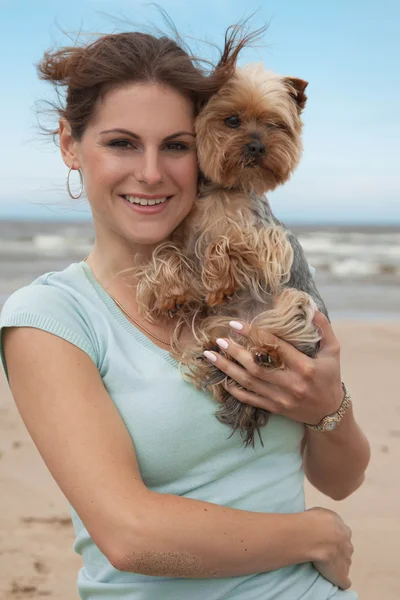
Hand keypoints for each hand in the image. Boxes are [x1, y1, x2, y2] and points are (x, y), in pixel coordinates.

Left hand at [203, 311, 343, 424]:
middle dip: (234, 352)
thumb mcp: (333, 352)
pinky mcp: (275, 408)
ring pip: (249, 382)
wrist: (330, 414)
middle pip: (256, 365)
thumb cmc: (331, 378)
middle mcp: (291, 383)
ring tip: (211, 356)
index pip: (274, 347)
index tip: (235, 324)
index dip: (253, 334)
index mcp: (305, 366)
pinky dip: (234, 391)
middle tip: (219, 340)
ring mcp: (281, 398)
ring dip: (227, 368)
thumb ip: (324, 329)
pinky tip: (223, 380)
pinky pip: (250, 400)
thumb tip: (312, 308)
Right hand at [307, 507, 353, 589]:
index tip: (325, 540)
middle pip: (346, 550)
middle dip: (338, 552)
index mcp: (344, 530)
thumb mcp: (320, 513)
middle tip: (325, 552)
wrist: (317, 535)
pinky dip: (341, 581)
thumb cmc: (315, 521)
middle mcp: (348, 545)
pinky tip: (335, 581)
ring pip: (345, 564)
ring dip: (338, 565)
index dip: (334, 539)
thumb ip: (324, 520)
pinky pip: (344, 581)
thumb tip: (318, 521)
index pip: (343, 536)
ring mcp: (346, 560)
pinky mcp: (341, 575)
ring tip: (326, 565)